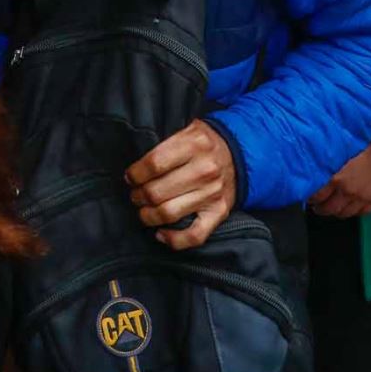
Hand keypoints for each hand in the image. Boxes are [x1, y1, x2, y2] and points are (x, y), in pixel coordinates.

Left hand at [125, 119, 236, 249]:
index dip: (135, 174)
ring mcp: (213, 193)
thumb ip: (163, 147)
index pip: (154, 164)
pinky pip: (194, 235)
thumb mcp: (186, 131)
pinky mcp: (219, 212)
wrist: (240, 154)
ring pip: (169, 213)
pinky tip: (160, 234)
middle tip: (135, 195)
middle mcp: (205, 169)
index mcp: (194, 145)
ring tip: (143, 211)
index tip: (130, 178)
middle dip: (138, 196)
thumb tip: (135, 173)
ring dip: (148, 216)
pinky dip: (173, 240)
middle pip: (157, 191)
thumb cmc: (204, 144)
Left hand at [308, 146, 370, 218]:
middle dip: (320, 206)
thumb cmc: (360, 145)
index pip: (316, 195)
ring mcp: (362, 196)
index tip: (308, 193)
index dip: (310, 196)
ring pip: (343, 213)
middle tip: (316, 203)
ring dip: (335, 210)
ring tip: (330, 204)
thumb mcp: (336, 151)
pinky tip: (348, 205)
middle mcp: (347, 189)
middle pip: (328, 208)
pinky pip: (361, 213)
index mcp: (335, 175)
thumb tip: (307, 169)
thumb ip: (323, 163)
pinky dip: (353, 211)